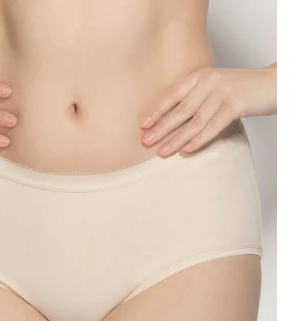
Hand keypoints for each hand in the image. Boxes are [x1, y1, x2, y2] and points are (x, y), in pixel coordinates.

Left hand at [139, 65, 276, 156]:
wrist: (271, 83)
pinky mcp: (236, 106)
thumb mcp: (213, 86)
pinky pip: (213, 127)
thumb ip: (194, 97)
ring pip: (194, 121)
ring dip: (176, 139)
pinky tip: (186, 150)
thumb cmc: (239, 88)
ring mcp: (223, 93)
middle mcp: (209, 82)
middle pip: (180, 110)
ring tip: (162, 152)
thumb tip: (169, 120)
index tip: (142, 125)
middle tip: (146, 142)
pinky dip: (198, 140)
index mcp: (200, 76)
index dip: (156, 110)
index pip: (172, 94)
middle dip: (161, 128)